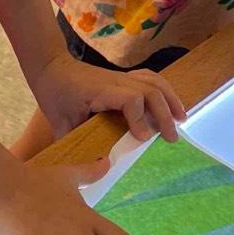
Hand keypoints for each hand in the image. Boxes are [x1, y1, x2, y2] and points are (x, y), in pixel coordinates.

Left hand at [28, 51, 184, 144]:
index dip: (140, 118)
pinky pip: (151, 78)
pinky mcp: (125, 77)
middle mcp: (116, 81)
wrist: (52, 67)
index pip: (130, 99)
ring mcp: (122, 77)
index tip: (143, 138)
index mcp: (100, 91)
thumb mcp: (60, 121)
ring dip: (170, 100)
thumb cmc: (55, 94)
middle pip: (149, 91)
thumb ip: (75, 142)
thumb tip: (90, 167)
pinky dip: (165, 90)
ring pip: (154, 82)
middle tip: (171, 138)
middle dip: (163, 114)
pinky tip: (171, 105)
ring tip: (181, 120)